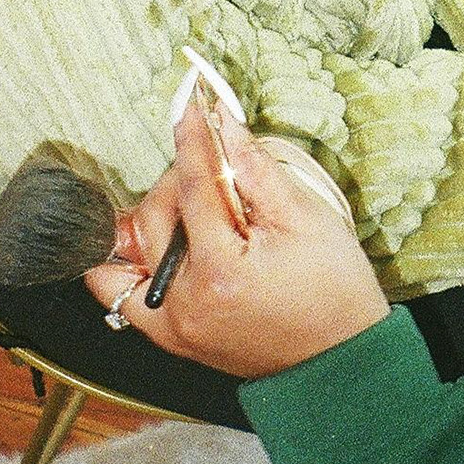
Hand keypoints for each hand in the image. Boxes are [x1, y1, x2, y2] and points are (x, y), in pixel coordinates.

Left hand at [85, 102, 388, 379]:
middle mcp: (184, 302)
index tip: (190, 104)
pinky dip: (130, 262)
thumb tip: (225, 124)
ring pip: (129, 251)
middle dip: (180, 177)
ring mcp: (172, 325)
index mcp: (220, 272)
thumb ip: (255, 169)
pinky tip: (153, 241)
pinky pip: (123, 294)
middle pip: (155, 215)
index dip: (192, 140)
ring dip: (155, 215)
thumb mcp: (305, 219)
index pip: (193, 186)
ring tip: (192, 204)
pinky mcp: (172, 337)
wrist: (340, 360)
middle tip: (212, 161)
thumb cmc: (334, 294)